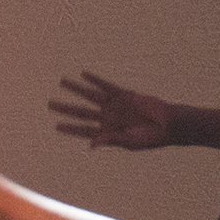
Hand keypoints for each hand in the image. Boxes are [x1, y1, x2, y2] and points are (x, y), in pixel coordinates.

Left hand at [47, 68, 172, 151]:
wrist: (170, 125)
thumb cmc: (152, 138)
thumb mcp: (131, 142)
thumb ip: (111, 140)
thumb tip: (91, 145)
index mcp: (107, 132)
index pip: (84, 130)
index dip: (70, 128)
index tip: (56, 125)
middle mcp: (107, 118)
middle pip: (82, 112)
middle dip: (66, 108)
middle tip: (50, 104)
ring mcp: (115, 106)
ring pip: (91, 96)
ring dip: (77, 89)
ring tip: (62, 81)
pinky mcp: (125, 95)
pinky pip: (107, 86)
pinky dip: (95, 80)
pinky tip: (84, 74)